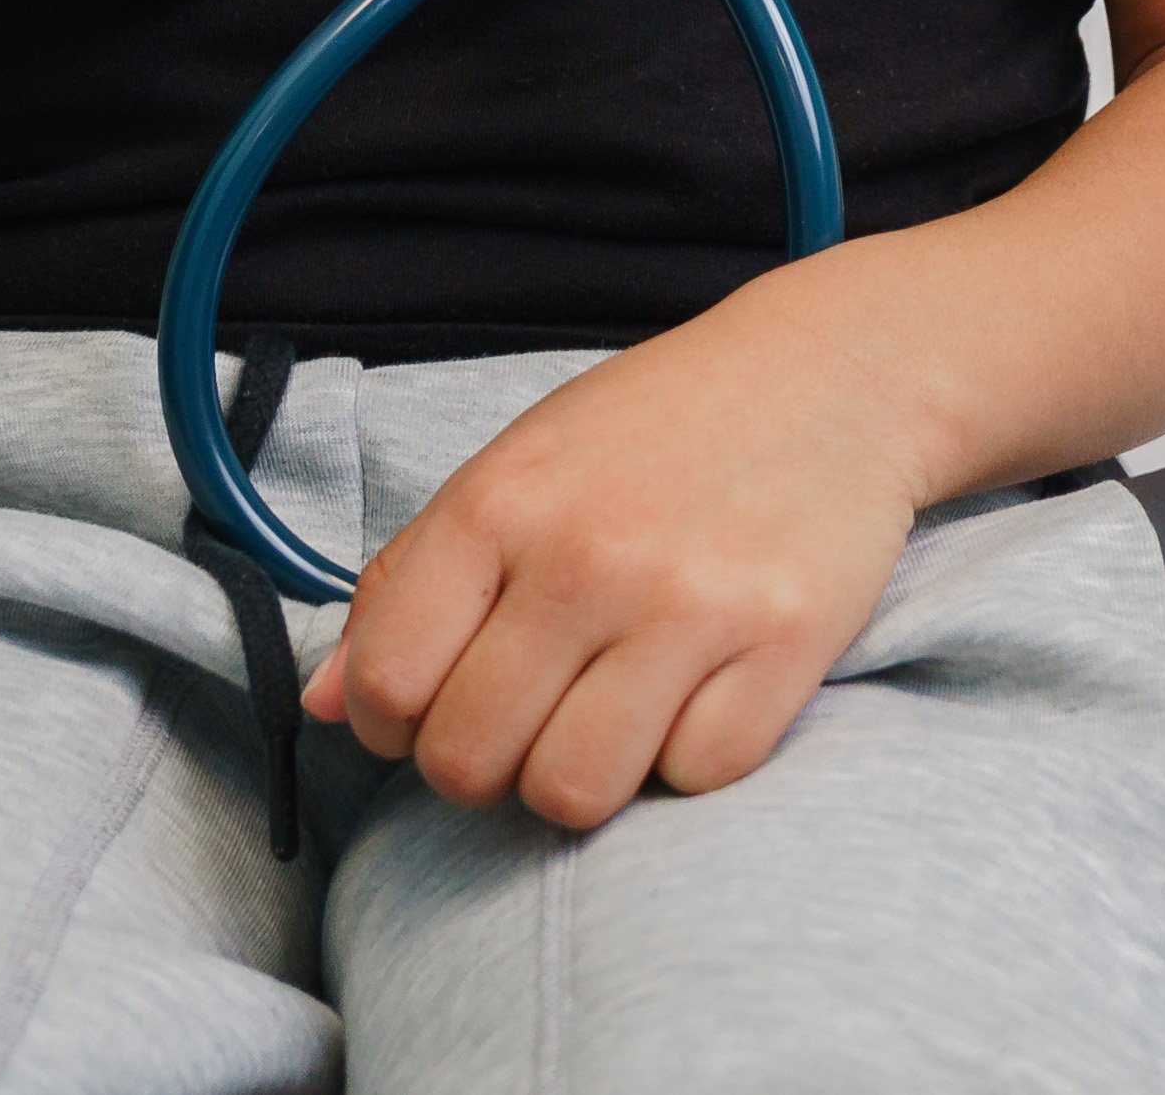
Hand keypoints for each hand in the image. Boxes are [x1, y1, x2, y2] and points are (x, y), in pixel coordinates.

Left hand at [308, 297, 930, 828]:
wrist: (838, 373)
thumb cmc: (659, 430)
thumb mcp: (517, 469)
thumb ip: (410, 583)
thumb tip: (327, 709)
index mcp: (502, 504)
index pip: (389, 683)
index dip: (394, 725)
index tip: (434, 707)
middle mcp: (589, 557)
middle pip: (470, 760)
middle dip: (485, 766)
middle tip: (528, 720)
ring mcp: (693, 603)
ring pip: (574, 791)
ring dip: (579, 780)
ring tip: (606, 722)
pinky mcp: (789, 642)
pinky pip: (697, 775)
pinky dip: (689, 759)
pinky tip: (696, 696)